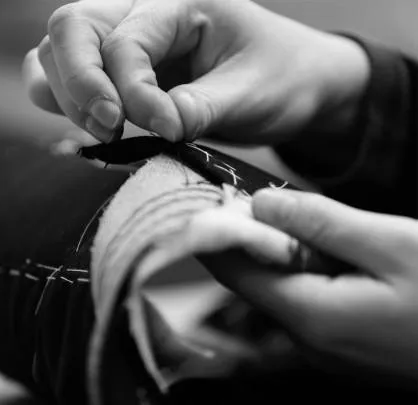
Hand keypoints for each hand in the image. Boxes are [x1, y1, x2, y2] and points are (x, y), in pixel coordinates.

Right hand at [23, 0, 368, 143]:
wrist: (293, 83)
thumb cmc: (282, 77)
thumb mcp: (252, 92)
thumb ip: (202, 109)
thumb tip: (157, 126)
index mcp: (180, 2)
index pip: (128, 43)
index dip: (137, 94)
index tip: (169, 131)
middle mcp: (145, 12)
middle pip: (73, 28)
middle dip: (82, 85)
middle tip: (112, 130)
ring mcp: (131, 40)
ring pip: (60, 51)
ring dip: (69, 96)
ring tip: (108, 132)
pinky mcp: (127, 70)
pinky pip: (70, 75)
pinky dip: (66, 100)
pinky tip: (95, 123)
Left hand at [169, 189, 417, 378]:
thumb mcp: (388, 245)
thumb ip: (319, 223)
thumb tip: (261, 203)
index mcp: (309, 316)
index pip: (232, 273)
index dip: (214, 234)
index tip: (203, 200)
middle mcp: (306, 339)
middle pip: (251, 282)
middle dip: (242, 239)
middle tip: (243, 198)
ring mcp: (324, 345)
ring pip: (276, 289)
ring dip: (272, 252)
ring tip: (276, 214)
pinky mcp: (342, 340)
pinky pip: (302, 300)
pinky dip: (297, 270)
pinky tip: (315, 247)